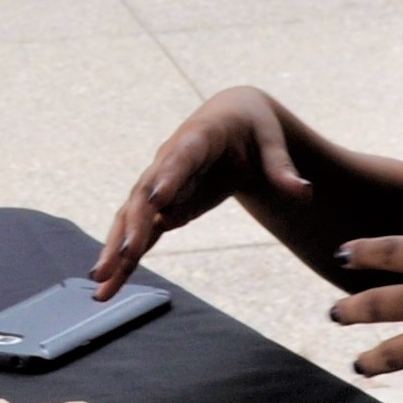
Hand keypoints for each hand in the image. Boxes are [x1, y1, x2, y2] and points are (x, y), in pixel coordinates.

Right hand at [92, 87, 315, 296]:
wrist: (231, 119)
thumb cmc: (252, 127)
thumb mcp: (271, 141)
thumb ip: (281, 167)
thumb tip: (303, 193)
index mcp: (197, 139)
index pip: (179, 159)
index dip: (167, 179)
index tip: (154, 201)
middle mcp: (168, 163)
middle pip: (144, 195)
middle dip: (131, 226)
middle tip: (121, 256)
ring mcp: (161, 186)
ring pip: (131, 218)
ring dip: (115, 249)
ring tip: (100, 282)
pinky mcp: (162, 207)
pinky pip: (140, 233)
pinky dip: (124, 257)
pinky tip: (110, 284)